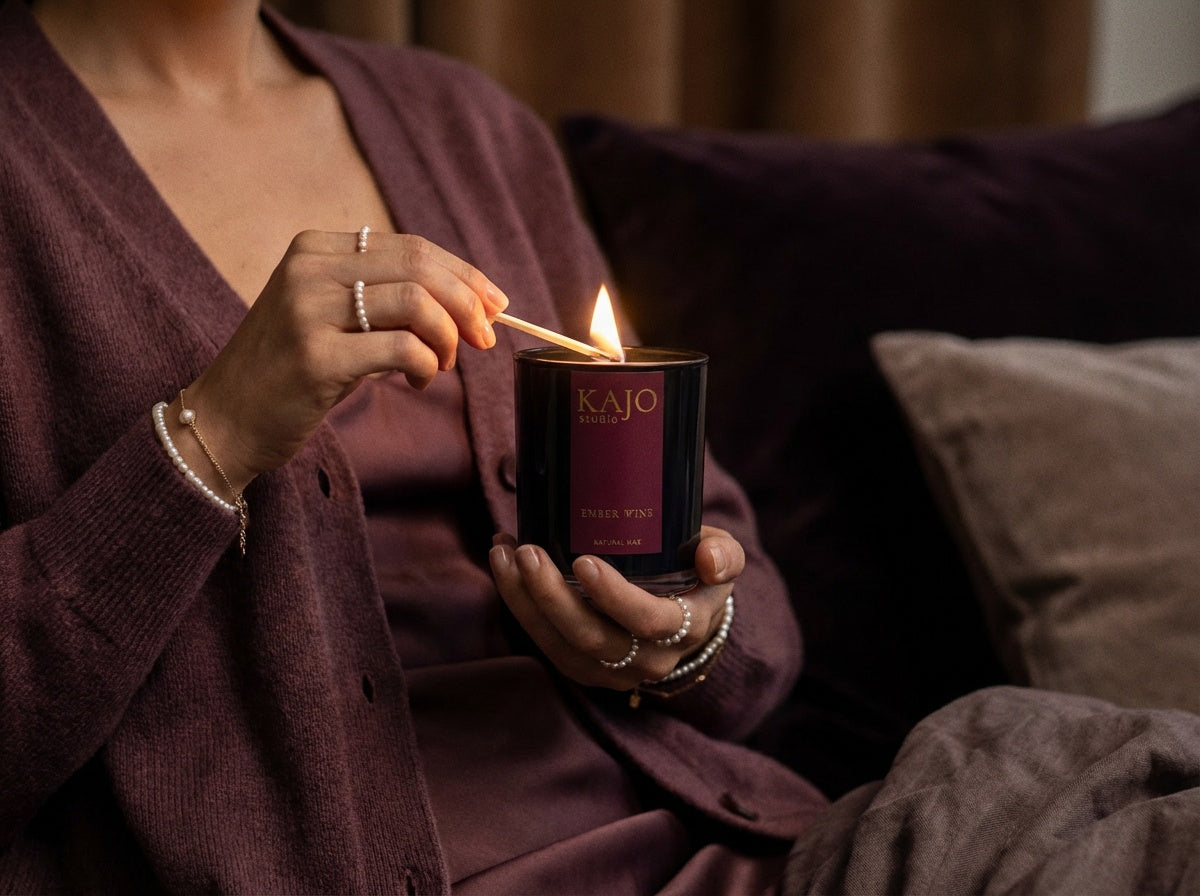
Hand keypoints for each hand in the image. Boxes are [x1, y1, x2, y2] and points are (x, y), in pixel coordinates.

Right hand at [167, 230, 507, 490]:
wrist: (223, 421)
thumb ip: (387, 300)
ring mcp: (307, 310)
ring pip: (416, 302)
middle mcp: (309, 269)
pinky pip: (401, 348)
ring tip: (441, 364)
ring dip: (447, 337)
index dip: (463, 274)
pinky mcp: (314, 356)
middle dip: (468, 302)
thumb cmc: (290, 373)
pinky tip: (419, 380)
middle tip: (485, 337)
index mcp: (315, 249)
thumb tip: (473, 303)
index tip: (494, 303)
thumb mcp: (334, 319)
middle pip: (420, 266)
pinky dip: (426, 365)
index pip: (411, 246)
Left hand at [489, 526, 742, 688]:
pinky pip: (545, 644)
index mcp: (684, 628)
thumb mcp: (723, 560)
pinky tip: (504, 566)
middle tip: (528, 551)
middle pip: (592, 637)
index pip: (648, 620)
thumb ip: (723, 556)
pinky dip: (519, 606)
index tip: (583, 561)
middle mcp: (647, 659)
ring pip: (560, 645)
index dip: (614, 596)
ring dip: (524, 600)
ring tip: (504, 553)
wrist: (686, 614)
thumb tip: (707, 557)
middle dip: (552, 595)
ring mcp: (611, 669)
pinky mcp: (582, 666)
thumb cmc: (699, 575)